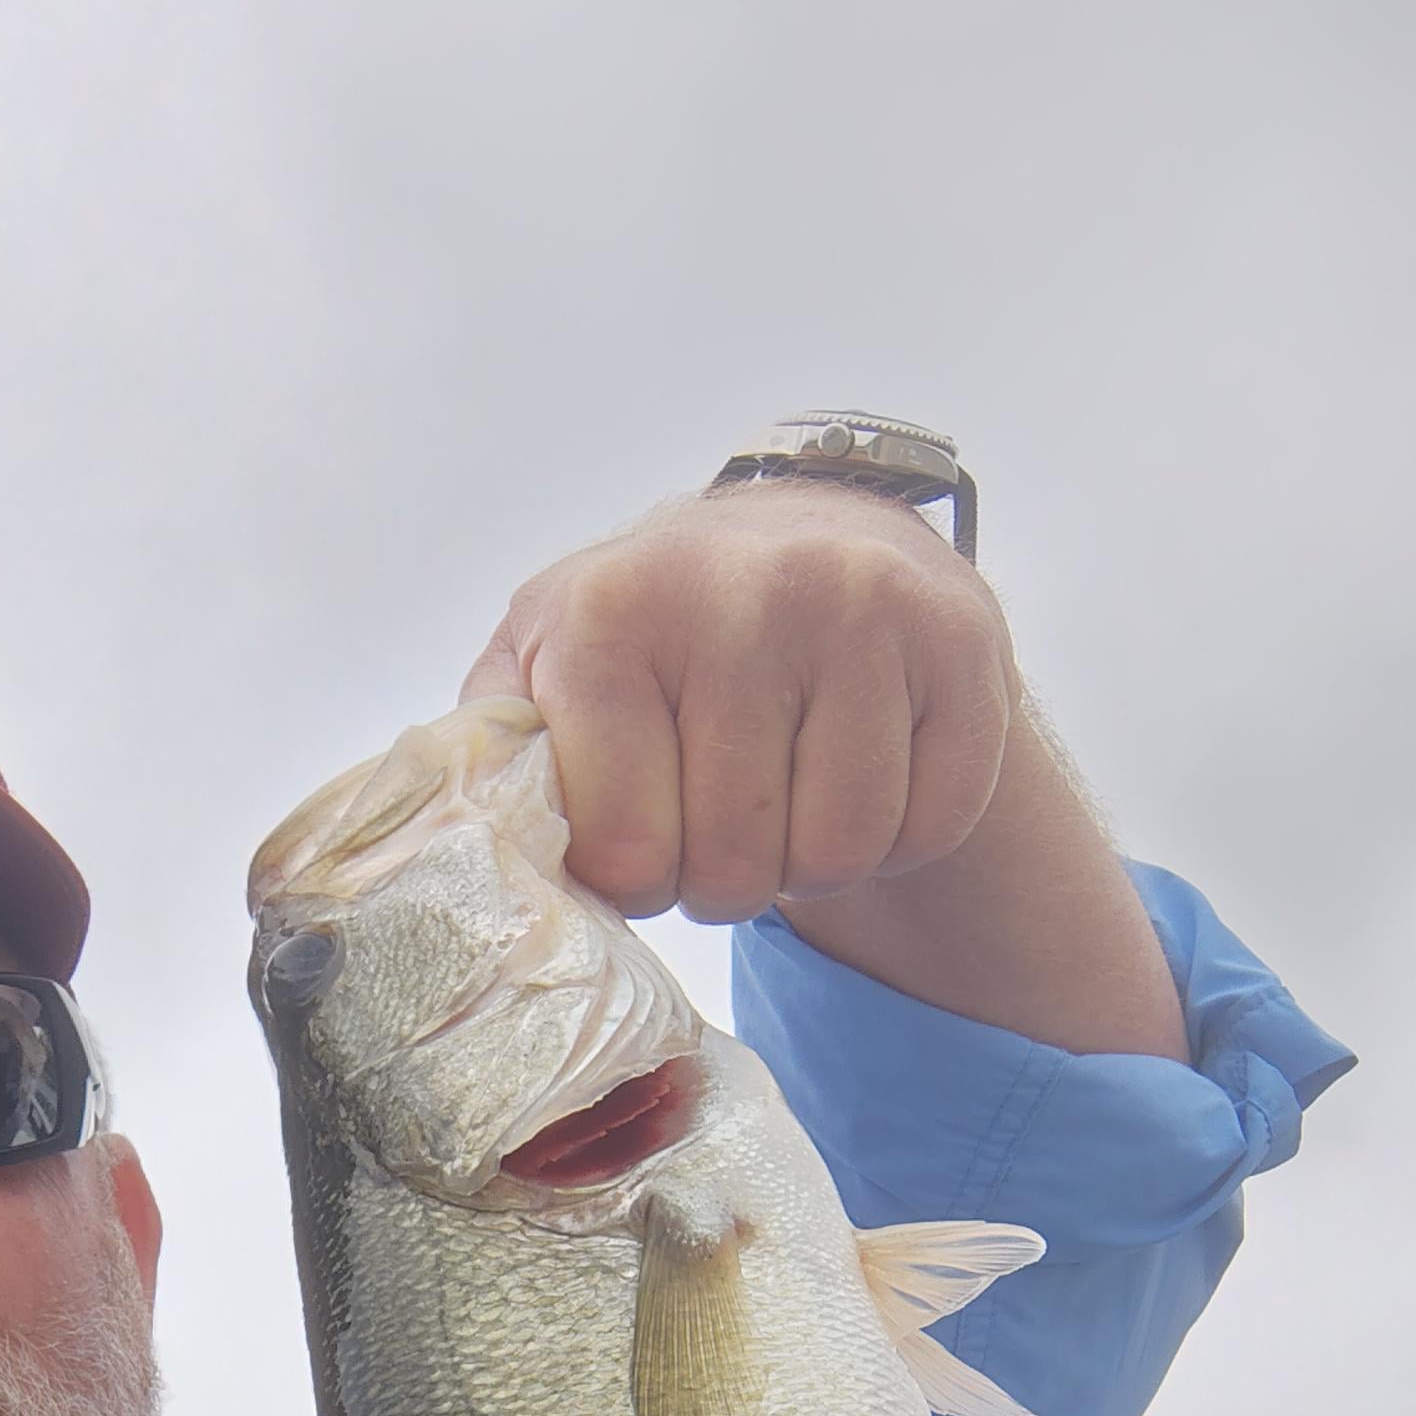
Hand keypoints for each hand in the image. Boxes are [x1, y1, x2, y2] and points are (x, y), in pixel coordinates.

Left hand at [465, 483, 1185, 1056]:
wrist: (809, 537)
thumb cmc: (653, 633)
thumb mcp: (543, 664)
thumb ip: (495, 754)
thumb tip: (451, 857)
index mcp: (614, 611)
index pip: (627, 855)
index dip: (634, 874)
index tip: (637, 829)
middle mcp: (746, 593)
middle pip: (734, 867)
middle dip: (718, 877)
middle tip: (715, 818)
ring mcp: (866, 610)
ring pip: (840, 852)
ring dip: (808, 861)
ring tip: (782, 794)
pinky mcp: (964, 641)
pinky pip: (931, 822)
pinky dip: (897, 833)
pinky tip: (860, 769)